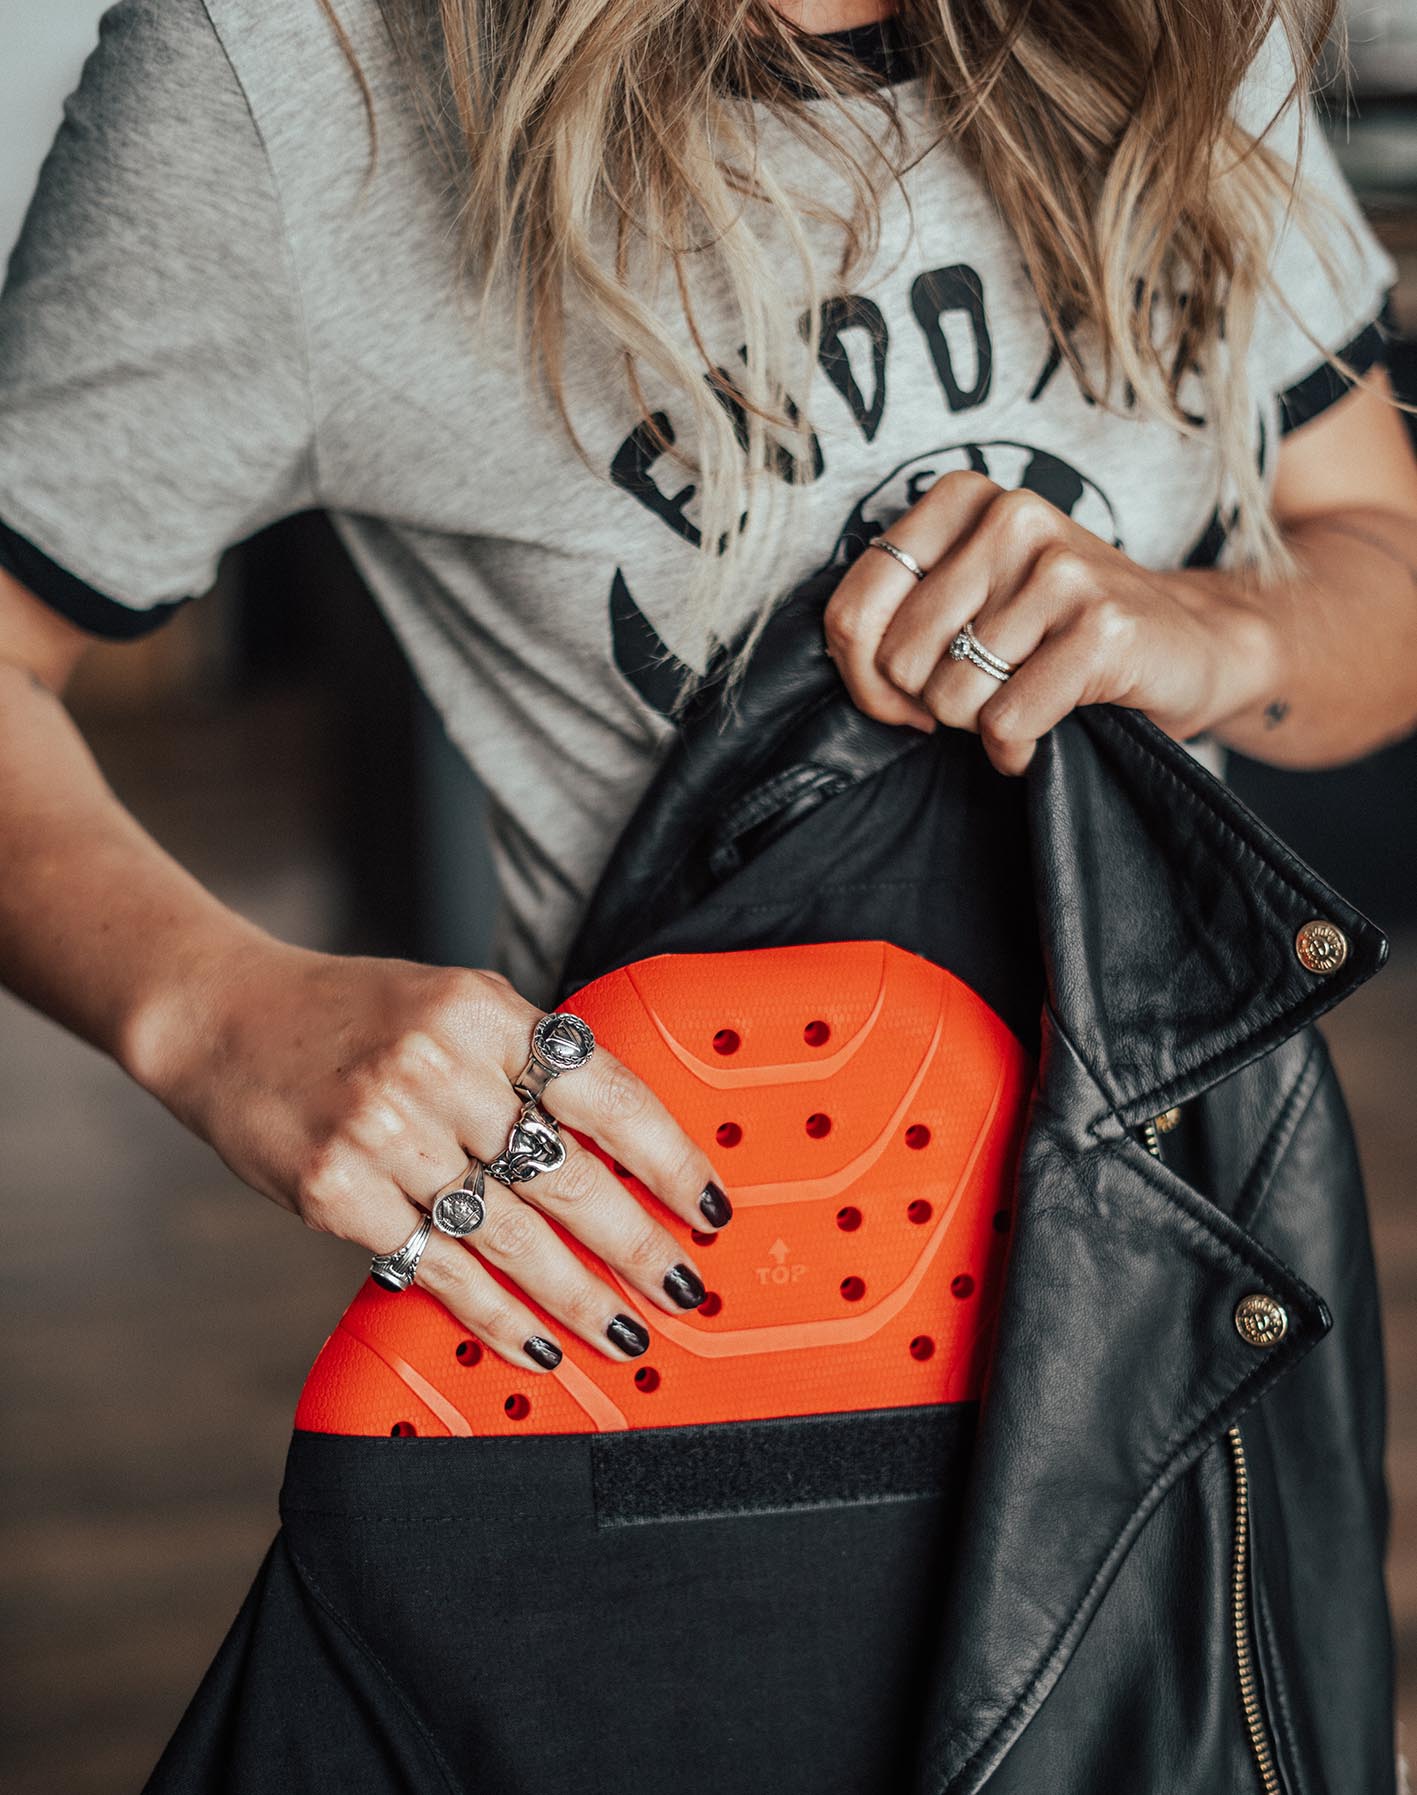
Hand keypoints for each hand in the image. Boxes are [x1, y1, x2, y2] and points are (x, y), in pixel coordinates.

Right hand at [136, 939, 729, 1371]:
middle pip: (566, 1174)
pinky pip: (436, 1267)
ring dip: (576, 1294)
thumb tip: (620, 1144)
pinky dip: (493, 1314)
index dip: (667, 1158)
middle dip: (636, 1243)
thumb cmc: (351, 1014)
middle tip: (682, 1287)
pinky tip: (534, 1341)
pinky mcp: (336, 1192)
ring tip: (623, 1330)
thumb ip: (525, 1059)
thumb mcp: (450, 1003)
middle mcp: (438, 1067)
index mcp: (481, 1011)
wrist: (224, 1018)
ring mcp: (383, 1131)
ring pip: (508, 1235)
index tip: (708, 1203)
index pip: (603, 1092)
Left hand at [821, 471, 1280, 774]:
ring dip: (981, 727)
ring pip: (952, 697)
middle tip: (983, 699)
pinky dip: (1017, 750)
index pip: (853, 607)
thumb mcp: (977, 598)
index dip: (861, 678)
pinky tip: (1050, 730)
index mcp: (963, 500)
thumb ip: (905, 613)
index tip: (899, 703)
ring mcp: (1060, 568)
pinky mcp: (1101, 627)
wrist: (1193, 642)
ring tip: (1025, 703)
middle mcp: (1010, 518)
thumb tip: (848, 665)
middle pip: (898, 660)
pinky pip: (1007, 721)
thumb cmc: (1065, 632)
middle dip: (930, 706)